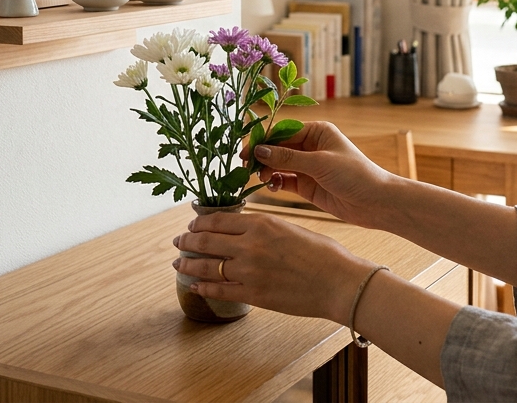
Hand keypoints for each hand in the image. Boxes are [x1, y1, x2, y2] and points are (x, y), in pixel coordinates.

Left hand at [172, 211, 373, 323]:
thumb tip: (243, 231)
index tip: (191, 226)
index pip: (217, 220)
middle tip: (178, 242)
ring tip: (179, 263)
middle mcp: (250, 246)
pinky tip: (196, 285)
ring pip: (207, 266)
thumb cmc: (322, 254)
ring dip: (188, 264)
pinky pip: (219, 290)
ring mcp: (249, 272)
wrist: (338, 282)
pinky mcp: (253, 295)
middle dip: (187, 241)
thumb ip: (264, 229)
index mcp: (261, 224)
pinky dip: (204, 287)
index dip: (199, 224)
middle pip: (206, 242)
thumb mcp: (290, 228)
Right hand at [245, 121, 397, 227]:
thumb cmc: (355, 175)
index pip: (283, 132)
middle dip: (262, 157)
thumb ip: (288, 158)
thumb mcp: (320, 163)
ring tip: (258, 178)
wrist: (377, 203)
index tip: (246, 151)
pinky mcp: (308, 186)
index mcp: (317, 131)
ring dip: (266, 170)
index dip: (263, 140)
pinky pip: (285, 181)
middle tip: (245, 168)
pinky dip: (276, 182)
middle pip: (278, 148)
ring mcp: (309, 167)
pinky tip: (270, 186)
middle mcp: (311, 146)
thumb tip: (259, 151)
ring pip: (279, 165)